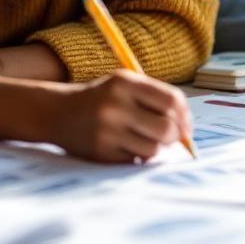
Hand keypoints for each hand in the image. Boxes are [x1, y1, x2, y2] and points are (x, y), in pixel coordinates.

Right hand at [45, 70, 191, 163]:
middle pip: (166, 128)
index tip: (186, 126)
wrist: (58, 113)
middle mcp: (115, 105)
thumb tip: (186, 129)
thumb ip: (156, 99)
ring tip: (142, 139)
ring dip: (154, 147)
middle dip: (173, 136)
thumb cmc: (101, 99)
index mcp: (124, 82)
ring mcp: (107, 131)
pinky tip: (124, 146)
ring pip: (153, 149)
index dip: (185, 116)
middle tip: (166, 136)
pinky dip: (136, 156)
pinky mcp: (101, 152)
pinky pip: (135, 160)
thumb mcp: (124, 85)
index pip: (171, 100)